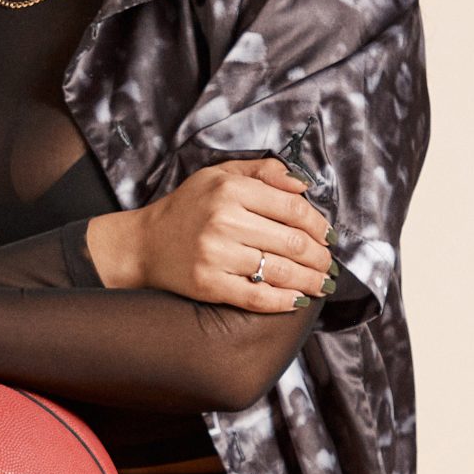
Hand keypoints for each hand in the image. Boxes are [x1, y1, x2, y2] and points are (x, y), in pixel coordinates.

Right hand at [89, 157, 336, 310]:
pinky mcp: (209, 284)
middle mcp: (224, 221)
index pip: (293, 209)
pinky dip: (284, 301)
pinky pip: (257, 297)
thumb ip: (264, 172)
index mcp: (230, 190)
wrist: (144, 244)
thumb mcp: (220, 175)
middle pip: (292, 242)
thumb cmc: (187, 208)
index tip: (327, 236)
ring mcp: (216, 255)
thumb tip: (304, 184)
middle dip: (319, 257)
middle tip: (328, 264)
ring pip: (279, 271)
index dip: (318, 225)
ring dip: (309, 281)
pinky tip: (297, 300)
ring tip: (321, 283)